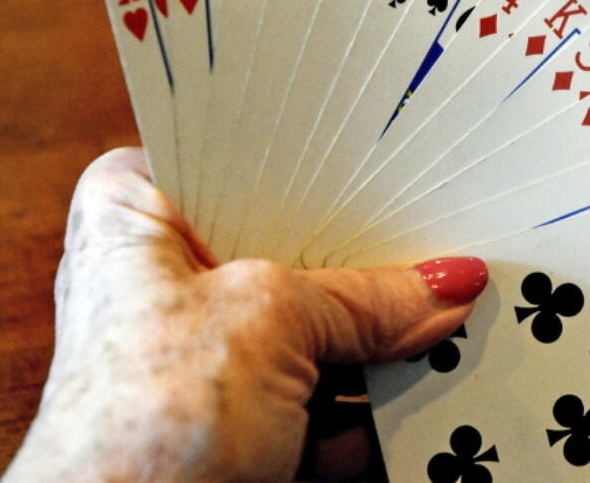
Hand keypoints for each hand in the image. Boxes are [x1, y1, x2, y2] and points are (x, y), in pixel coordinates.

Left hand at [4, 148, 487, 481]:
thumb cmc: (136, 430)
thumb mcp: (268, 322)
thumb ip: (366, 297)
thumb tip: (445, 285)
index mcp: (139, 218)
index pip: (248, 159)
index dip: (325, 162)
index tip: (405, 162)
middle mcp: (168, 279)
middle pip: (296, 247)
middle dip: (369, 258)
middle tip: (441, 241)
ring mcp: (209, 355)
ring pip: (318, 324)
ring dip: (383, 332)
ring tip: (454, 312)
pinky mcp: (243, 421)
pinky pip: (328, 390)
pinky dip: (378, 394)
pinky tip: (432, 377)